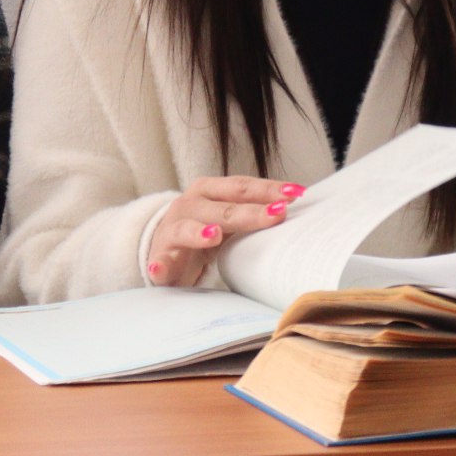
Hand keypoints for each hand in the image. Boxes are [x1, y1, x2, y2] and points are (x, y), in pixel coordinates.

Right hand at [145, 177, 304, 287]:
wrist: (164, 248)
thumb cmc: (204, 228)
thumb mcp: (228, 216)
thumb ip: (252, 210)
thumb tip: (293, 207)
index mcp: (209, 190)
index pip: (241, 187)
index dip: (268, 189)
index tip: (296, 193)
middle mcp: (189, 204)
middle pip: (223, 208)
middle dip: (251, 211)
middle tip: (277, 214)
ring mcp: (172, 230)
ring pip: (188, 229)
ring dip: (200, 233)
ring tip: (214, 235)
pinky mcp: (159, 256)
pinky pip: (159, 262)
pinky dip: (160, 265)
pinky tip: (160, 268)